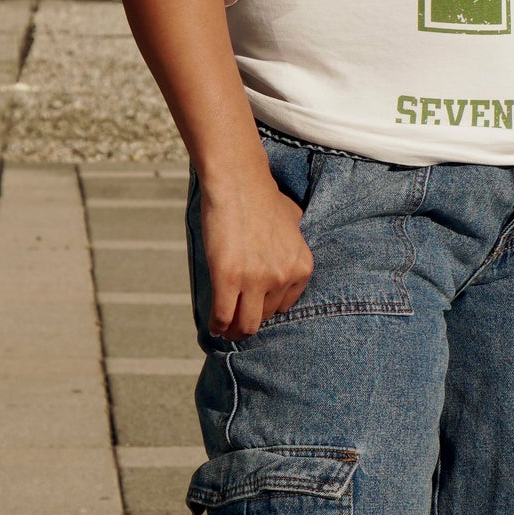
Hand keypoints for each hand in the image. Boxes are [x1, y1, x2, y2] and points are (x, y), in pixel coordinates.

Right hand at [198, 160, 314, 338]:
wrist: (238, 183)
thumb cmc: (262, 198)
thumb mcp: (293, 223)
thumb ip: (294, 243)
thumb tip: (286, 251)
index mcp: (301, 267)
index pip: (284, 306)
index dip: (266, 309)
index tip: (254, 310)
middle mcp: (283, 277)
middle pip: (265, 317)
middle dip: (249, 322)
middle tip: (235, 323)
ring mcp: (256, 280)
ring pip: (246, 325)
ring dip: (234, 331)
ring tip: (224, 330)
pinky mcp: (228, 278)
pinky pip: (223, 316)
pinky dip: (216, 325)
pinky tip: (213, 325)